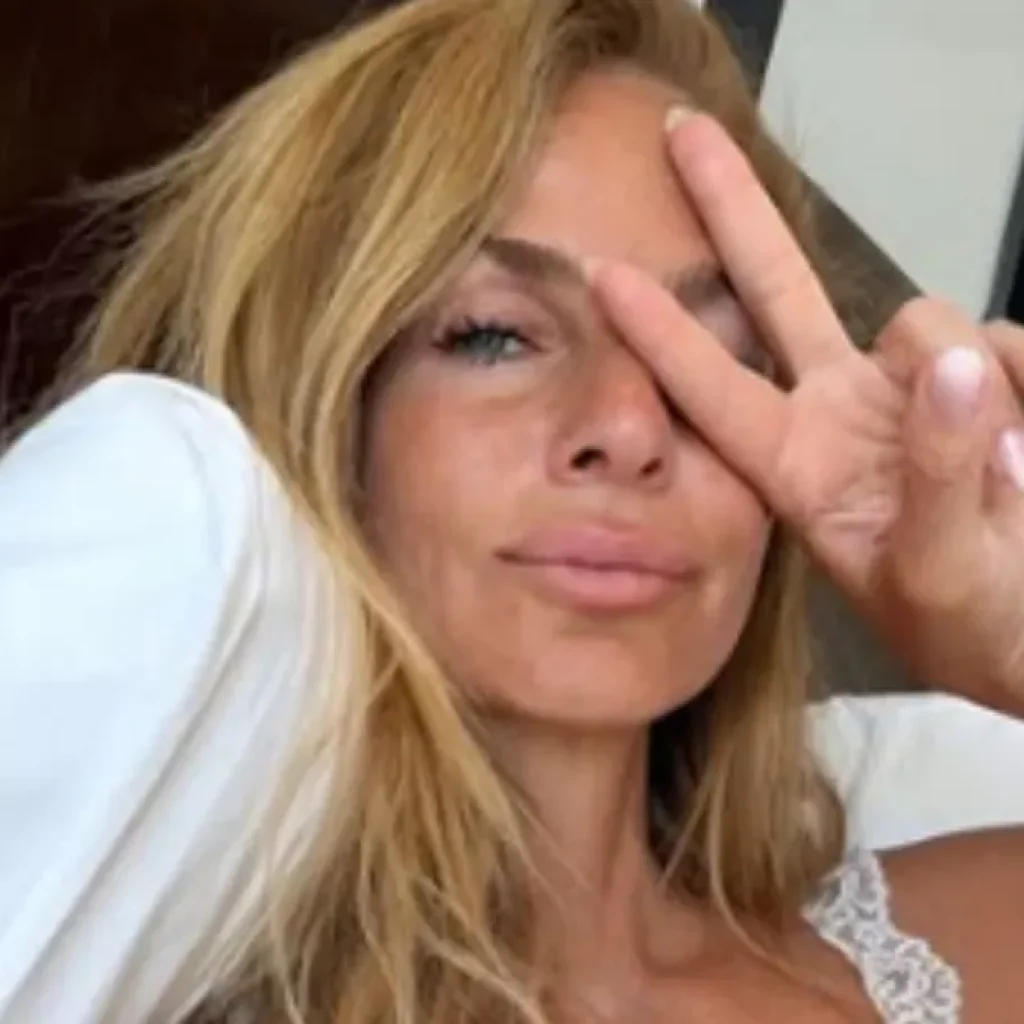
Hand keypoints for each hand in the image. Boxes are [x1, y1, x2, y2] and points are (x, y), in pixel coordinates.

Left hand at [589, 113, 1023, 712]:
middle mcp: (841, 412)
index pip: (714, 388)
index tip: (602, 277)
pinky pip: (1003, 343)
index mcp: (798, 466)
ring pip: (924, 320)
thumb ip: (938, 470)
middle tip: (679, 136)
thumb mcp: (945, 573)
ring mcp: (911, 391)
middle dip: (731, 213)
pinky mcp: (983, 380)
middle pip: (776, 293)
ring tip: (1006, 477)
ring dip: (968, 381)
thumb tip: (944, 362)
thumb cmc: (976, 630)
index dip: (659, 333)